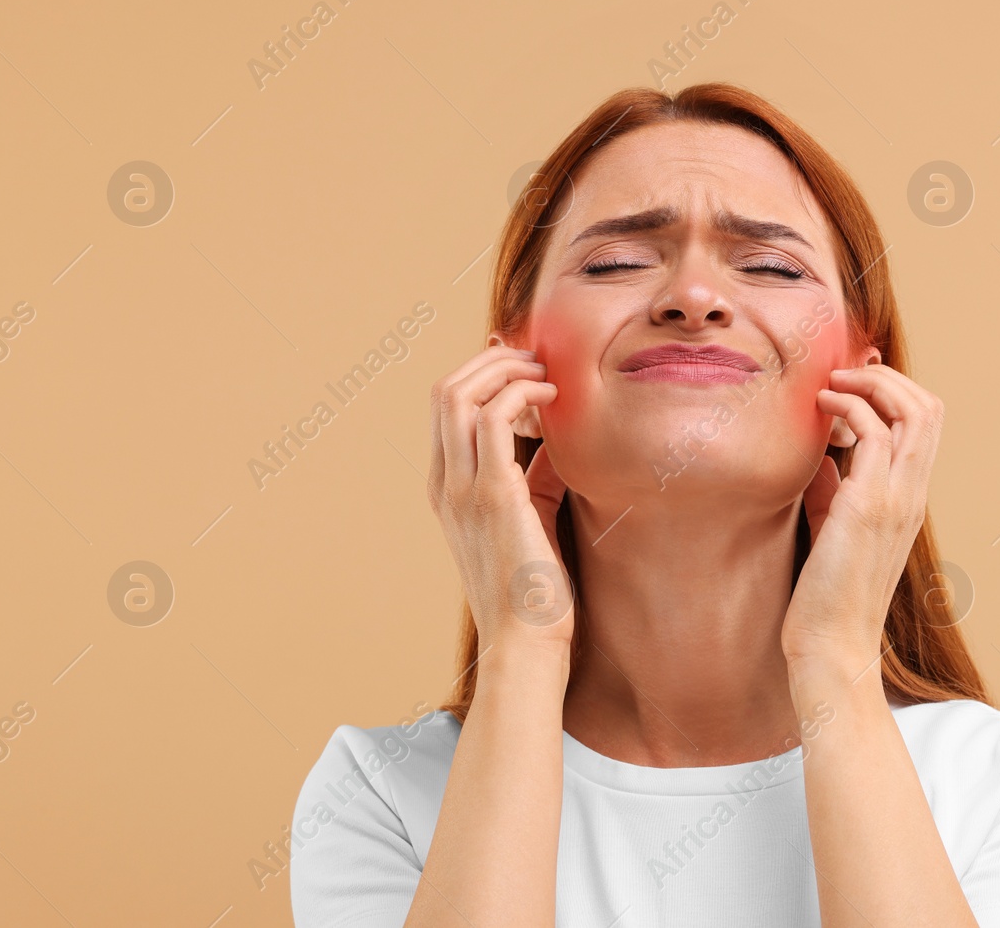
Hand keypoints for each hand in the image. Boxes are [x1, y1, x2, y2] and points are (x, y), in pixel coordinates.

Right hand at [427, 344, 574, 653]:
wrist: (527, 640)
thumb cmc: (535, 587)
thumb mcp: (530, 516)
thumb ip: (534, 475)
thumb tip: (554, 438)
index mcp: (447, 489)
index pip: (445, 408)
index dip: (480, 373)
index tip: (523, 364)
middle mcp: (445, 484)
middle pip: (444, 390)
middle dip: (490, 361)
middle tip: (535, 359)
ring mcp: (463, 489)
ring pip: (459, 394)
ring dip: (504, 369)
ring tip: (543, 371)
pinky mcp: (493, 495)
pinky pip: (493, 419)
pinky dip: (520, 393)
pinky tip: (552, 397)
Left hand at [781, 364, 944, 672]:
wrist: (831, 647)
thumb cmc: (826, 595)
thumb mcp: (833, 527)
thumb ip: (834, 489)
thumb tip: (824, 453)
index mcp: (908, 499)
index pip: (926, 425)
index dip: (895, 392)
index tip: (851, 386)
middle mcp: (911, 495)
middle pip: (929, 408)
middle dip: (888, 377)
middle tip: (844, 375)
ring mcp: (896, 500)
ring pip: (913, 412)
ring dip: (869, 384)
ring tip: (830, 385)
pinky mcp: (868, 507)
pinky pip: (874, 434)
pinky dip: (849, 407)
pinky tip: (820, 410)